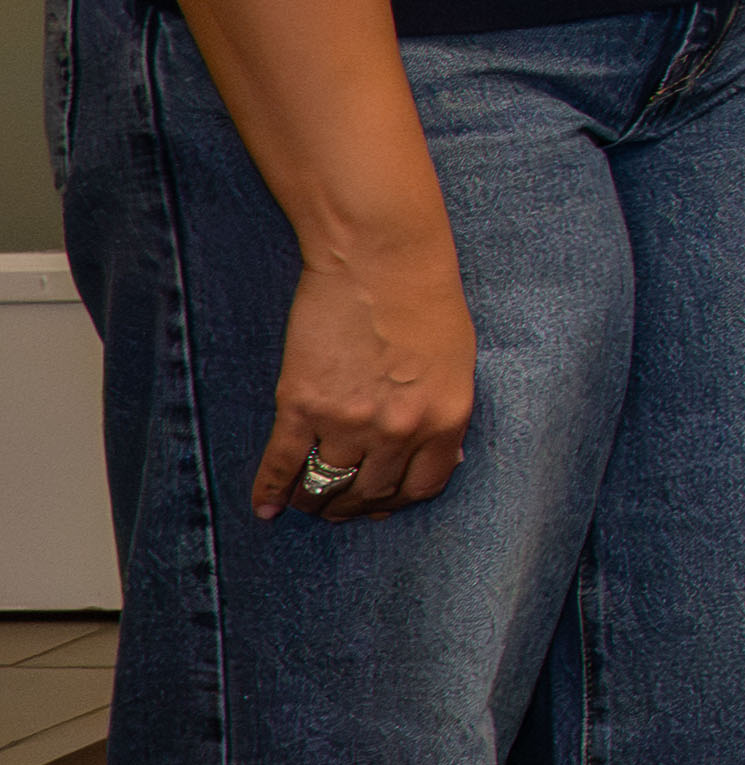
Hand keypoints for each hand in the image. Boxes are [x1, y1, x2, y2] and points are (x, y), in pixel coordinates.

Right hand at [260, 222, 473, 524]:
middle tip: (341, 508)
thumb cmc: (426, 299)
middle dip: (354, 505)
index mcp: (446, 419)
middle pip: (371, 492)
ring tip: (308, 503)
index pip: (422, 488)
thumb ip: (447, 413)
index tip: (385, 503)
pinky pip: (282, 465)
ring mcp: (347, 421)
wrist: (381, 256)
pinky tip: (266, 508)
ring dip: (315, 501)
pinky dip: (270, 492)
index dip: (399, 500)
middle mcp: (399, 429)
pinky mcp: (300, 405)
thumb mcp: (458, 363)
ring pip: (326, 486)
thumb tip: (443, 457)